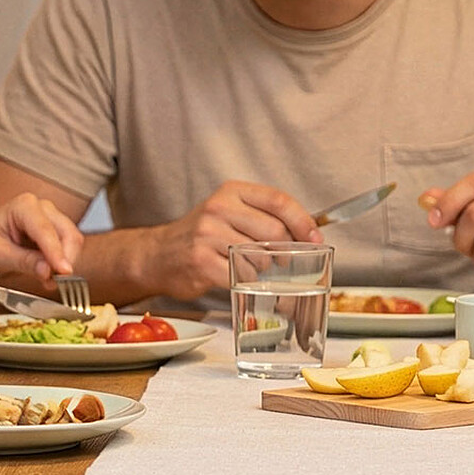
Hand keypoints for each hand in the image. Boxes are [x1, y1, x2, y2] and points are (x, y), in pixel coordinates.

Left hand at [0, 192, 82, 287]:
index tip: (64, 272)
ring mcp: (51, 218)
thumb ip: (24, 262)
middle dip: (65, 259)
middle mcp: (42, 207)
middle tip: (56, 282)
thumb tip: (48, 271)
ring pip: (72, 241)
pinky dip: (62, 265)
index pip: (46, 230)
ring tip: (49, 281)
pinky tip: (50, 277)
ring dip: (65, 264)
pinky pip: (68, 249)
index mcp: (24, 206)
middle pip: (68, 233)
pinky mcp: (55, 232)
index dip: (57, 253)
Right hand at [139, 181, 319, 299]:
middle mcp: (218, 209)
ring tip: (250, 267)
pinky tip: (235, 277)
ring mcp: (207, 235)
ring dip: (263, 269)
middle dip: (286, 251)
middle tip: (283, 261)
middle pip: (274, 232)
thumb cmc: (200, 236)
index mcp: (231, 192)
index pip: (279, 201)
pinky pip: (241, 276)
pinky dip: (245, 281)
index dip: (303, 222)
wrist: (158, 256)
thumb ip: (263, 217)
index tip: (315, 238)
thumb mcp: (229, 213)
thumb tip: (308, 233)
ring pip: (260, 257)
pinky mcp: (201, 262)